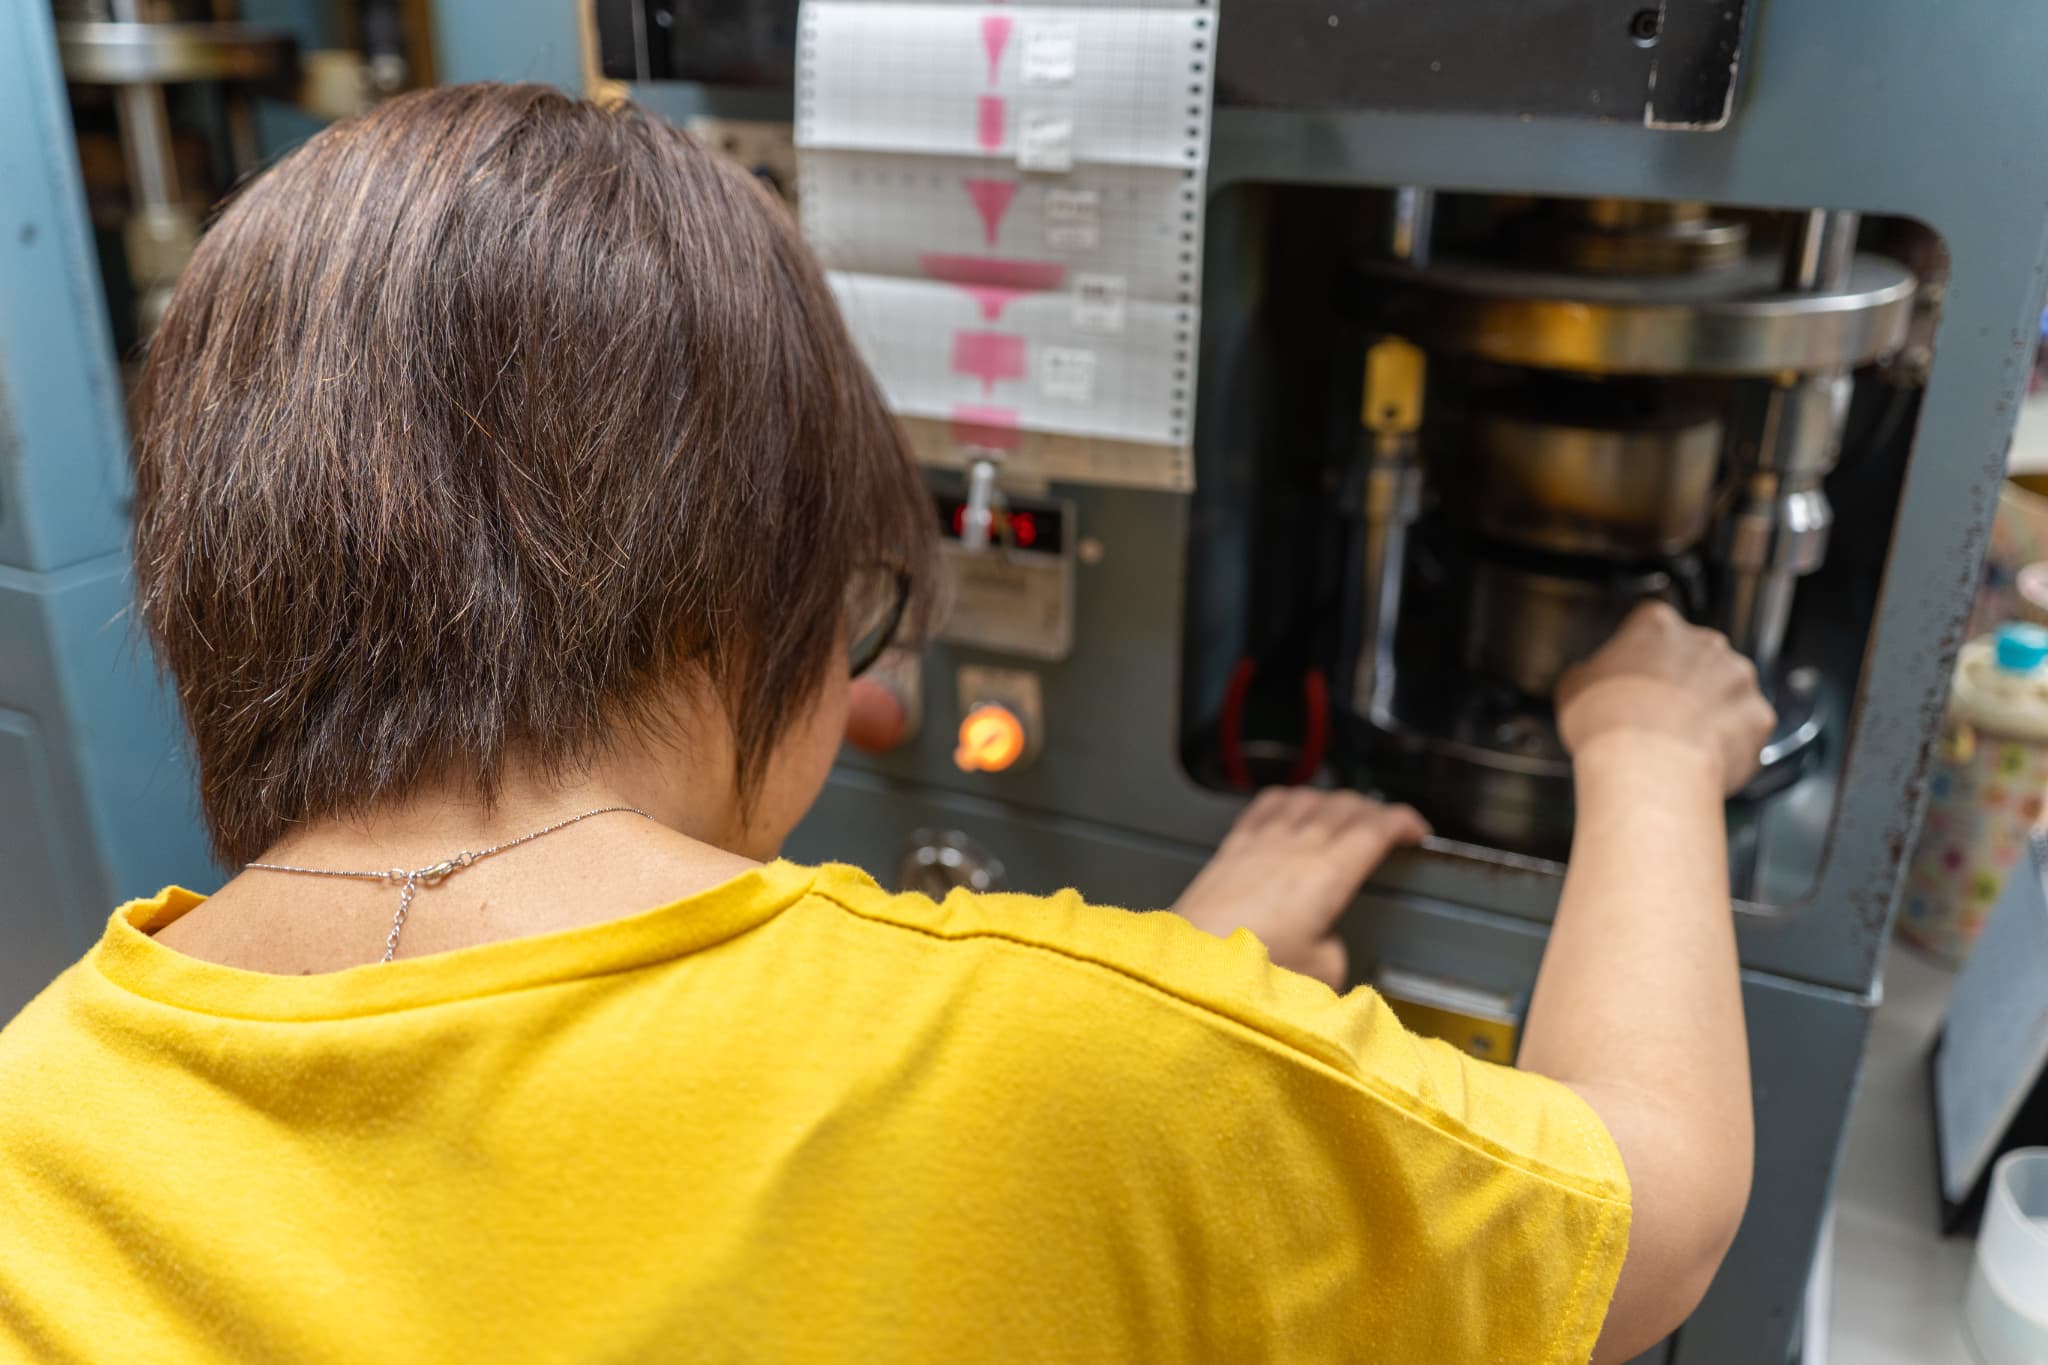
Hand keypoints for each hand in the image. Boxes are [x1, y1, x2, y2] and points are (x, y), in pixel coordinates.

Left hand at [1173, 789, 1428, 988]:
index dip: (1404, 822)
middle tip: (1387, 827)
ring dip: (1334, 800)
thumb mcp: (1322, 974)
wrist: (1192, 963)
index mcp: (1329, 873)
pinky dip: (1290, 798)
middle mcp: (1297, 846)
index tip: (1416, 830)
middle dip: (1375, 810)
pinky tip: (1290, 806)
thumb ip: (1335, 951)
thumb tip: (1326, 942)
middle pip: (1346, 806)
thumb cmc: (1252, 969)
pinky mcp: (1233, 847)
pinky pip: (1267, 804)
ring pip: (1308, 798)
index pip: (1377, 828)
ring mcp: (1262, 842)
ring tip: (1344, 814)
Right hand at [1555, 601, 1776, 794]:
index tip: (1634, 675)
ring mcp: (1737, 678)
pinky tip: (1706, 758)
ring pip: (1727, 689)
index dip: (1642, 654)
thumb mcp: (1573, 689)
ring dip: (1712, 708)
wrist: (1649, 767)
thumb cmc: (1610, 726)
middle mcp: (1704, 643)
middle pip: (1697, 655)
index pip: (1653, 625)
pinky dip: (1733, 741)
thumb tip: (1588, 682)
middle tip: (1657, 711)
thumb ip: (1589, 674)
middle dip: (1683, 680)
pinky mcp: (1759, 715)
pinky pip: (1747, 727)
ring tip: (1681, 741)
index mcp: (1656, 625)